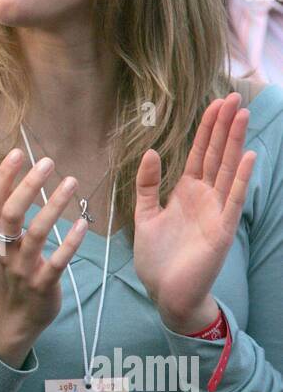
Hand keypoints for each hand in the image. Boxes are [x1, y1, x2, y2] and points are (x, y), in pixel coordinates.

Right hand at [0, 151, 88, 360]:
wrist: (12, 318)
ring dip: (54, 206)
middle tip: (47, 162)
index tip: (17, 153)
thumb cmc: (10, 273)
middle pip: (12, 213)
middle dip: (29, 185)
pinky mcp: (42, 285)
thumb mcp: (0, 245)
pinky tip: (82, 223)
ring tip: (71, 182)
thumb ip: (6, 218)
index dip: (2, 176)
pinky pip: (58, 261)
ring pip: (37, 234)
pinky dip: (70, 242)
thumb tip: (20, 179)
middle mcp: (4, 251)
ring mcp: (22, 269)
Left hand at [133, 93, 255, 329]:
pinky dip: (241, 178)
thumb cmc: (157, 259)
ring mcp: (216, 212)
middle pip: (216, 155)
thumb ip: (147, 185)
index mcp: (185, 192)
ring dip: (234, 143)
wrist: (166, 294)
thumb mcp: (144, 215)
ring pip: (227, 170)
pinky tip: (247, 156)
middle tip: (233, 96)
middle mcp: (204, 197)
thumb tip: (151, 151)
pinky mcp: (222, 230)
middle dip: (223, 126)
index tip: (214, 103)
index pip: (198, 153)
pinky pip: (233, 199)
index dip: (206, 129)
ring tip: (241, 115)